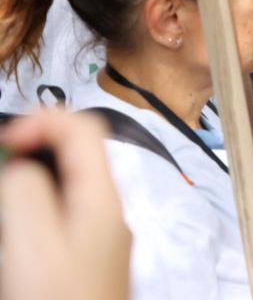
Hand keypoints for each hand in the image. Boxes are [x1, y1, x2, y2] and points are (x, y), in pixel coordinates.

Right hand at [0, 111, 130, 299]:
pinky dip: (32, 215)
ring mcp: (98, 240)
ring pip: (62, 190)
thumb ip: (26, 190)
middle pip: (74, 157)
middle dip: (30, 154)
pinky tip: (13, 233)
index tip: (4, 142)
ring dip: (27, 186)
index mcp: (102, 199)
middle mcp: (107, 213)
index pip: (83, 129)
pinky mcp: (83, 264)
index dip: (41, 123)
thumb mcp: (32, 242)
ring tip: (4, 203)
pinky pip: (58, 221)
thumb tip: (23, 163)